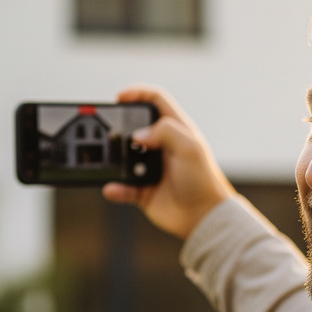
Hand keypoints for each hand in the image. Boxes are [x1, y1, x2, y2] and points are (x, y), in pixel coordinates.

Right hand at [102, 86, 234, 238]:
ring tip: (111, 162)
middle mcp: (161, 146)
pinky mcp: (143, 190)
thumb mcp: (190, 148)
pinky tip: (113, 188)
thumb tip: (137, 135)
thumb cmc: (203, 180)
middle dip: (118, 127)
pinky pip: (122, 187)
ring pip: (123, 158)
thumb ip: (165, 131)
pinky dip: (115, 188)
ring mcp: (150, 168)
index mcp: (176, 130)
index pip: (155, 101)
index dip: (137, 93)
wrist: (204, 217)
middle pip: (134, 127)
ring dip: (114, 159)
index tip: (119, 97)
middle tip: (107, 129)